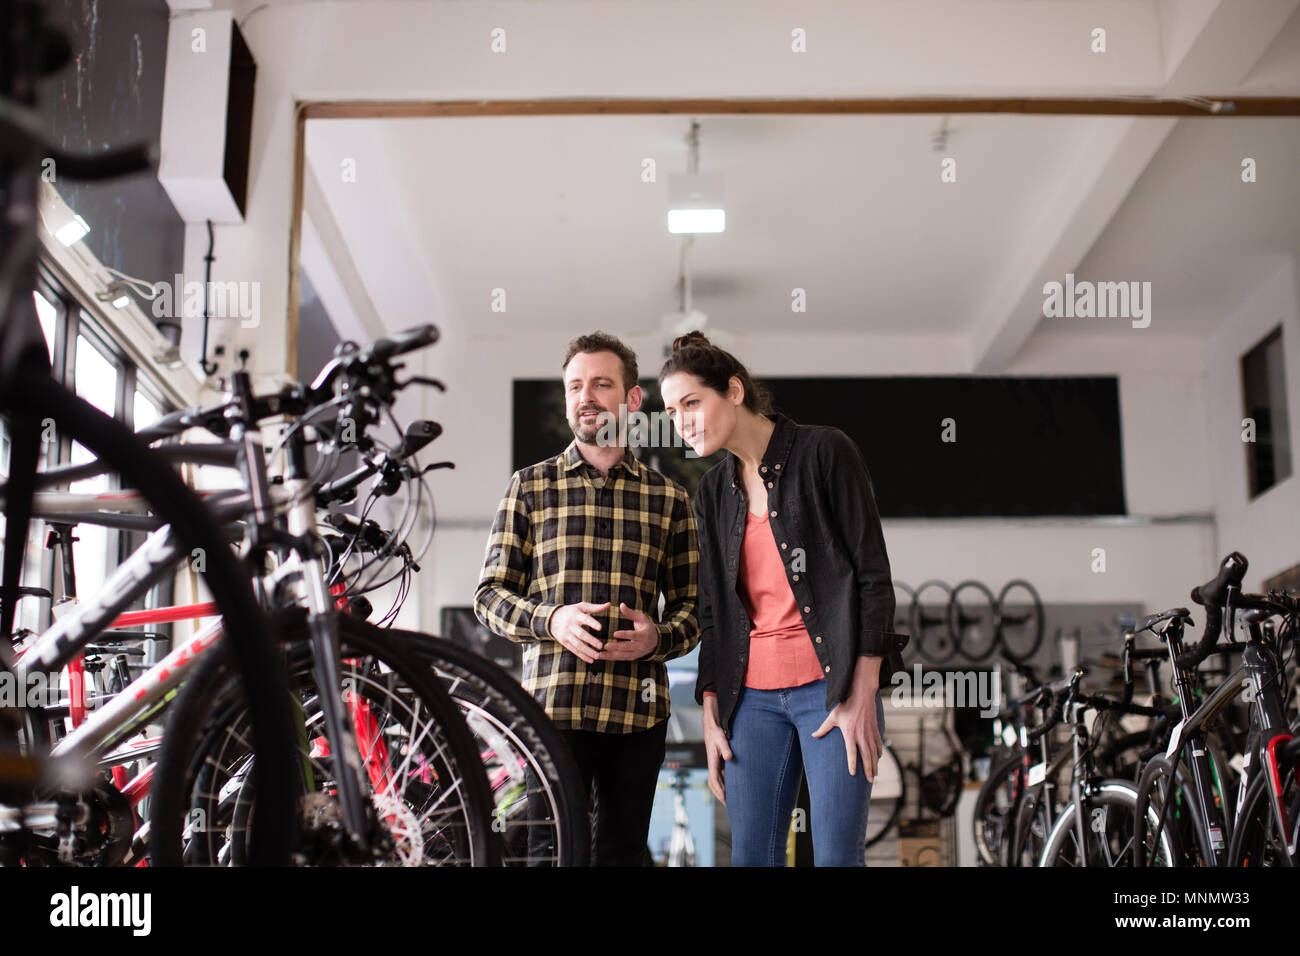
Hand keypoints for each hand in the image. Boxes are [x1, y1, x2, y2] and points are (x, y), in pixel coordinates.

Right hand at [547, 601, 609, 663]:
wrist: (552, 618)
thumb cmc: (572, 611)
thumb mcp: (581, 607)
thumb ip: (595, 607)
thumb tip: (609, 604)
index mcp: (576, 615)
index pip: (585, 619)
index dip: (592, 623)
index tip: (600, 627)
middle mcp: (570, 625)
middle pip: (581, 634)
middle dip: (591, 640)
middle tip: (601, 646)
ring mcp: (566, 634)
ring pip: (577, 644)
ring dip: (587, 651)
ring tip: (598, 656)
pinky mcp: (564, 642)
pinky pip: (574, 650)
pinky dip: (582, 656)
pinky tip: (591, 660)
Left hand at [594, 602, 658, 660]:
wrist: (656, 641)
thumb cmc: (646, 627)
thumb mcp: (641, 618)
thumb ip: (630, 613)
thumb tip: (621, 605)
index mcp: (643, 635)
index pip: (633, 635)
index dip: (624, 635)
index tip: (614, 633)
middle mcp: (640, 646)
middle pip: (627, 647)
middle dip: (616, 647)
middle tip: (605, 646)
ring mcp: (636, 653)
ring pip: (623, 655)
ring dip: (611, 656)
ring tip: (599, 654)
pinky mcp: (632, 657)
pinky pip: (621, 658)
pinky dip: (612, 658)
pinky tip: (602, 657)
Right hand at [702, 698, 732, 803]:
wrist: (711, 728)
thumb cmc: (717, 734)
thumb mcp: (722, 740)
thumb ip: (726, 749)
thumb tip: (729, 758)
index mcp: (712, 762)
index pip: (714, 780)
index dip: (719, 790)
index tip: (725, 799)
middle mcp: (712, 765)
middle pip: (713, 784)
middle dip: (719, 794)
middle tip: (728, 805)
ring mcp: (714, 765)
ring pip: (715, 782)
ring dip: (720, 791)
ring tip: (728, 800)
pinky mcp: (717, 763)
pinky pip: (719, 777)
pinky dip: (722, 784)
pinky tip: (730, 788)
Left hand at [811, 666, 882, 780]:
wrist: (861, 694)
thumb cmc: (845, 705)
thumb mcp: (832, 716)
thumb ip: (823, 728)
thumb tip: (813, 735)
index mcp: (850, 734)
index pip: (851, 753)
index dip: (852, 764)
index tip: (852, 774)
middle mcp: (861, 735)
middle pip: (866, 756)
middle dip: (868, 770)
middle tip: (869, 781)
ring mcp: (870, 733)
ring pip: (874, 752)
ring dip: (875, 764)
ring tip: (874, 775)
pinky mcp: (875, 729)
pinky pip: (878, 743)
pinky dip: (879, 752)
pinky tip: (879, 758)